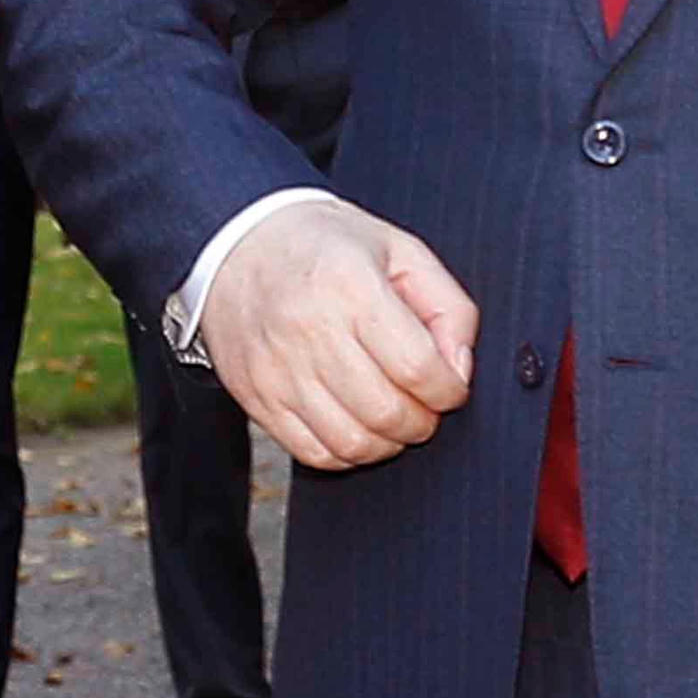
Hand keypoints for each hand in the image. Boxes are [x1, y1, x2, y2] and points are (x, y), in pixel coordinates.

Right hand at [193, 198, 476, 471]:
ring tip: (392, 415)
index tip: (450, 386)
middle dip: (423, 421)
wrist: (238, 244)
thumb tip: (459, 371)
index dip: (449, 390)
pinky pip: (313, 453)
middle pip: (387, 412)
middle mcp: (309, 329)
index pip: (417, 367)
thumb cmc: (326, 246)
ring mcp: (277, 369)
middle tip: (424, 404)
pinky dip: (347, 452)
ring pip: (352, 442)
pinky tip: (356, 424)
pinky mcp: (257, 396)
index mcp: (350, 285)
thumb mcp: (400, 251)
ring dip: (388, 441)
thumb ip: (449, 307)